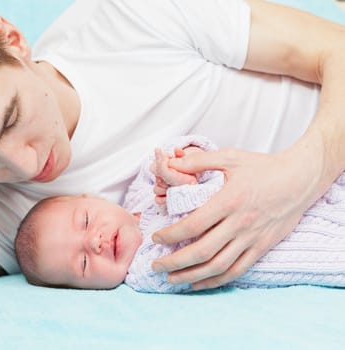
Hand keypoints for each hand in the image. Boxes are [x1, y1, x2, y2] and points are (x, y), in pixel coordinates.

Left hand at [151, 146, 322, 289]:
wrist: (301, 178)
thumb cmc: (263, 166)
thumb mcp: (230, 157)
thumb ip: (198, 161)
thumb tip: (169, 164)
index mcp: (229, 201)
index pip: (193, 225)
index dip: (170, 235)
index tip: (155, 238)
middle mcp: (240, 223)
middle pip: (202, 251)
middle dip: (174, 262)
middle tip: (156, 266)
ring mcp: (252, 238)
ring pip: (218, 266)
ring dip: (192, 276)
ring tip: (171, 279)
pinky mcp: (262, 247)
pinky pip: (237, 270)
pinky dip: (216, 280)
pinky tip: (198, 283)